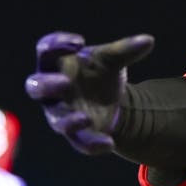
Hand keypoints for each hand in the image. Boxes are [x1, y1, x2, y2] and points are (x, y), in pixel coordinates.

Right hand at [24, 31, 155, 154]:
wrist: (111, 99)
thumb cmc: (99, 72)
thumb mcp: (112, 59)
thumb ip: (125, 49)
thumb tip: (149, 40)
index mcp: (56, 64)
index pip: (45, 51)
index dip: (56, 44)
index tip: (80, 42)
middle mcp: (52, 90)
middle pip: (36, 87)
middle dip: (47, 85)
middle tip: (64, 82)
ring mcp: (61, 113)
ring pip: (57, 120)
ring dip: (68, 121)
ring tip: (85, 118)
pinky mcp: (76, 134)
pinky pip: (80, 142)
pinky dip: (93, 144)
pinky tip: (109, 144)